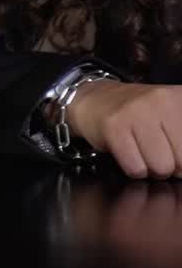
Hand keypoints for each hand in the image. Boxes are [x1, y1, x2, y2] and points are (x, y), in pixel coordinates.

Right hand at [66, 80, 181, 178]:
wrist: (95, 99)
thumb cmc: (138, 114)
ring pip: (160, 168)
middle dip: (170, 164)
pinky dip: (132, 167)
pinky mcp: (114, 125)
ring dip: (150, 168)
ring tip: (141, 149)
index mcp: (180, 99)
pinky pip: (135, 168)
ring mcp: (136, 111)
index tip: (171, 147)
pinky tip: (127, 150)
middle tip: (155, 148)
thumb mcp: (172, 116)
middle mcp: (161, 101)